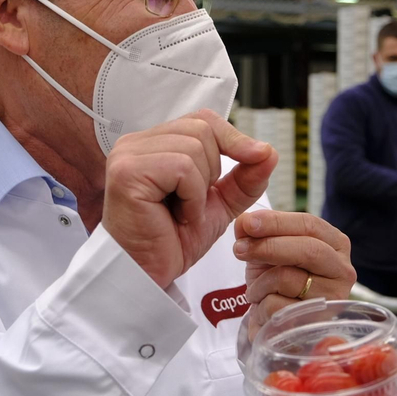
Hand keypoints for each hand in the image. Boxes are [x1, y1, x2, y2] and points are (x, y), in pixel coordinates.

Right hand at [103, 110, 277, 288]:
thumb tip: (269, 152)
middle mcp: (135, 143)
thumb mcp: (219, 204)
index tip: (256, 157)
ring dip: (200, 189)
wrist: (148, 275)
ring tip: (182, 213)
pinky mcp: (127, 172)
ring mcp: (127, 155)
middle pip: (201, 129)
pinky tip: (176, 217)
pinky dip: (191, 197)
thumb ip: (245, 178)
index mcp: (152, 144)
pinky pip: (182, 167)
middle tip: (193, 205)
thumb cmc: (171, 241)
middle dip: (213, 170)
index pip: (202, 119)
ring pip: (194, 148)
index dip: (232, 138)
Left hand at [232, 211, 354, 327]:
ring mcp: (332, 298)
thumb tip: (243, 222)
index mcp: (335, 244)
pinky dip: (260, 305)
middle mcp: (342, 270)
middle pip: (308, 250)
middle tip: (239, 249)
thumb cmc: (276, 280)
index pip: (309, 225)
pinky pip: (276, 306)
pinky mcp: (314, 323)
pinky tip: (263, 309)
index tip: (248, 223)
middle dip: (268, 247)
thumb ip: (256, 231)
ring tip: (256, 290)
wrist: (275, 320)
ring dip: (260, 283)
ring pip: (288, 278)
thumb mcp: (265, 249)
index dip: (277, 222)